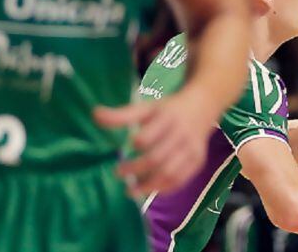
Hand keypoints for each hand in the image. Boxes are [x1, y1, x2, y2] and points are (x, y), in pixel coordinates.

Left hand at [94, 90, 215, 195]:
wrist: (203, 106)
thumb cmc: (169, 109)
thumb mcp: (147, 107)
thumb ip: (121, 115)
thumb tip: (94, 115)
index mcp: (168, 119)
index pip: (149, 136)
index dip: (137, 143)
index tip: (124, 148)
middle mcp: (182, 135)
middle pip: (157, 158)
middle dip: (135, 169)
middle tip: (118, 172)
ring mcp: (192, 149)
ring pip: (169, 173)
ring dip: (148, 185)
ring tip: (130, 191)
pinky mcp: (198, 161)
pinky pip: (181, 180)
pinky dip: (164, 188)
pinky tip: (150, 190)